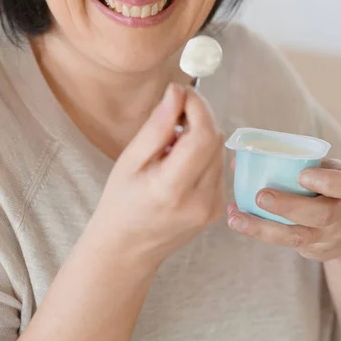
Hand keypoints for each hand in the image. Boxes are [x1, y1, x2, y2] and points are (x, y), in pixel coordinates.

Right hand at [90, 83, 225, 269]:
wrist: (127, 248)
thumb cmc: (121, 202)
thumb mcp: (129, 161)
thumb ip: (157, 127)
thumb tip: (177, 92)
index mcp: (172, 189)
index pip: (203, 136)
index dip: (198, 107)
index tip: (182, 92)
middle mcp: (200, 201)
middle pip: (215, 141)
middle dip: (198, 118)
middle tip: (173, 114)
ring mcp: (213, 208)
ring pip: (219, 151)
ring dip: (200, 136)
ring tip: (170, 145)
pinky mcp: (218, 208)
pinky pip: (218, 167)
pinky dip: (203, 155)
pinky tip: (180, 162)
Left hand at [227, 158, 340, 261]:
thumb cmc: (328, 188)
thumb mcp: (324, 170)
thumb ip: (293, 162)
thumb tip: (238, 160)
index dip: (326, 182)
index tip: (302, 176)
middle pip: (321, 214)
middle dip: (289, 206)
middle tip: (261, 196)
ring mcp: (326, 236)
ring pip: (297, 236)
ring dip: (263, 227)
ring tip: (236, 218)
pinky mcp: (310, 250)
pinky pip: (283, 243)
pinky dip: (258, 231)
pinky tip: (237, 220)